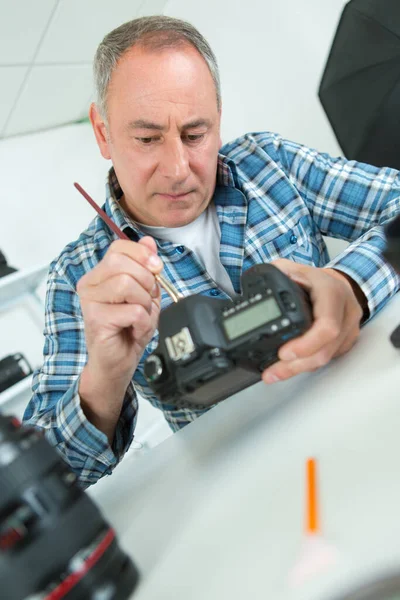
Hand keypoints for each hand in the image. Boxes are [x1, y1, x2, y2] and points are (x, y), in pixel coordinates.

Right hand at [76, 236, 162, 438]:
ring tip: (141, 316)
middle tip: (147, 299)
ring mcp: (90, 302)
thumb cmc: (129, 328)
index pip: (118, 247)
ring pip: (126, 284)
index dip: (142, 254)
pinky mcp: (96, 320)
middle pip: (121, 263)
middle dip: (145, 280)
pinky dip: (143, 321)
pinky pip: (132, 310)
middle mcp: (90, 285)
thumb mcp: (144, 293)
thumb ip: (145, 267)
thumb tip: (148, 241)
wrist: (119, 362)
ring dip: (144, 302)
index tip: (156, 269)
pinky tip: (136, 329)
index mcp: (100, 274)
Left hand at [261, 259, 363, 383]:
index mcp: (332, 292)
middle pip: (325, 349)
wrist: (338, 283)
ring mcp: (349, 329)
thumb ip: (274, 274)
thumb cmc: (314, 278)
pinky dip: (307, 365)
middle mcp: (345, 312)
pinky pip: (328, 359)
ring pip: (326, 358)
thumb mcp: (292, 268)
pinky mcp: (346, 341)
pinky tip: (290, 367)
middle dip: (297, 364)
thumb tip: (251, 285)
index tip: (284, 352)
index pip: (327, 324)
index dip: (307, 343)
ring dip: (299, 369)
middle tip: (274, 370)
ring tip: (275, 373)